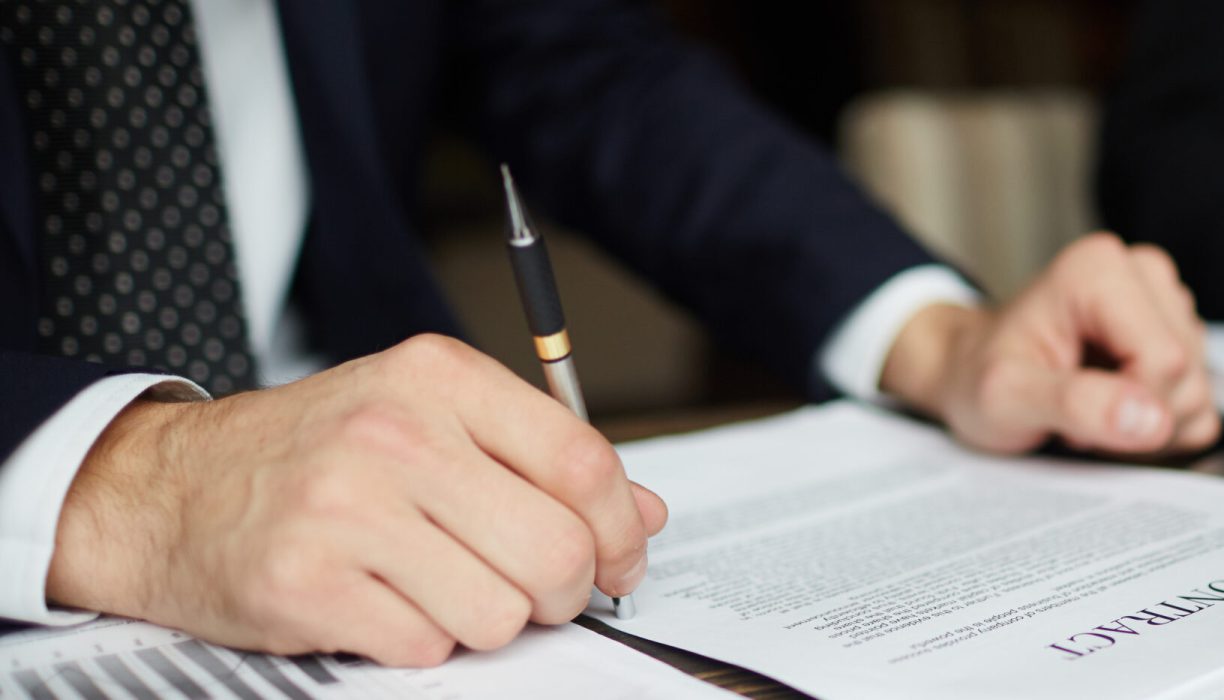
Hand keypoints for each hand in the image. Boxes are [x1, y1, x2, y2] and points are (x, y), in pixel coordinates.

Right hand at [46, 335, 668, 665]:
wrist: (169, 490)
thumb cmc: (315, 454)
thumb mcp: (431, 419)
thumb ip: (540, 460)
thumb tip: (644, 514)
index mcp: (438, 378)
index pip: (582, 461)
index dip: (620, 528)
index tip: (618, 560)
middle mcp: (394, 434)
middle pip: (554, 550)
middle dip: (561, 592)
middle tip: (533, 592)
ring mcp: (345, 509)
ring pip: (497, 613)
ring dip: (482, 619)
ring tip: (435, 586)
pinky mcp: (305, 584)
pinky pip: (425, 647)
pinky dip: (417, 641)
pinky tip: (381, 601)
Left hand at [880, 234, 1218, 455]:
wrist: (972, 372)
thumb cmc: (980, 377)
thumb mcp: (1005, 396)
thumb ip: (1076, 404)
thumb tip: (1152, 420)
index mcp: (1100, 269)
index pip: (1164, 360)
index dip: (1127, 408)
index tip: (1071, 419)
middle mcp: (1143, 274)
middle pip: (1188, 376)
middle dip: (1137, 420)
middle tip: (1076, 419)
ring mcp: (1167, 304)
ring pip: (1199, 394)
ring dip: (1147, 427)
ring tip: (1090, 411)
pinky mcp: (1180, 335)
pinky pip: (1201, 405)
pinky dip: (1160, 427)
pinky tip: (1115, 411)